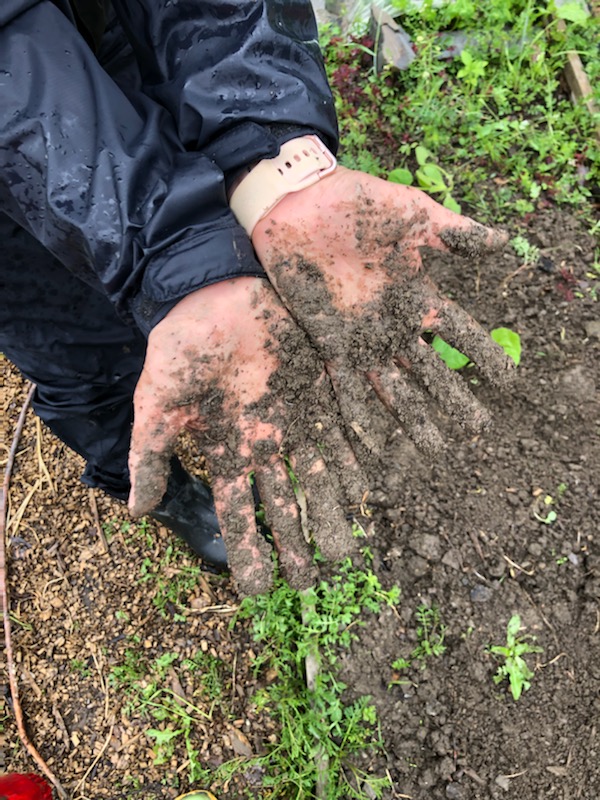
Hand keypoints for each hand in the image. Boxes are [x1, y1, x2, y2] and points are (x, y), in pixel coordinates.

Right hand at [128, 278, 365, 595]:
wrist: (215, 293)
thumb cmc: (182, 345)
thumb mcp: (156, 402)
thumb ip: (150, 454)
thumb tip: (138, 513)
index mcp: (227, 450)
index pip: (238, 511)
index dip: (248, 550)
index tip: (260, 591)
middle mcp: (265, 445)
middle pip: (284, 504)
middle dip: (296, 543)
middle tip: (312, 584)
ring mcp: (296, 420)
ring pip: (318, 477)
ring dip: (331, 513)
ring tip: (348, 552)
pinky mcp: (321, 392)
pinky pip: (342, 434)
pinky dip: (355, 463)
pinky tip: (368, 494)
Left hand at [252, 166, 513, 463]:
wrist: (297, 203)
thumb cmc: (355, 203)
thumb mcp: (411, 213)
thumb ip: (453, 232)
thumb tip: (504, 241)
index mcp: (414, 294)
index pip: (457, 330)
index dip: (481, 353)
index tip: (505, 380)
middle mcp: (391, 323)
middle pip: (428, 368)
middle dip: (451, 398)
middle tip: (476, 429)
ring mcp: (359, 336)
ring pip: (391, 384)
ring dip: (410, 416)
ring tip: (431, 447)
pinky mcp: (327, 342)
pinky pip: (345, 383)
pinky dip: (358, 411)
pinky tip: (371, 438)